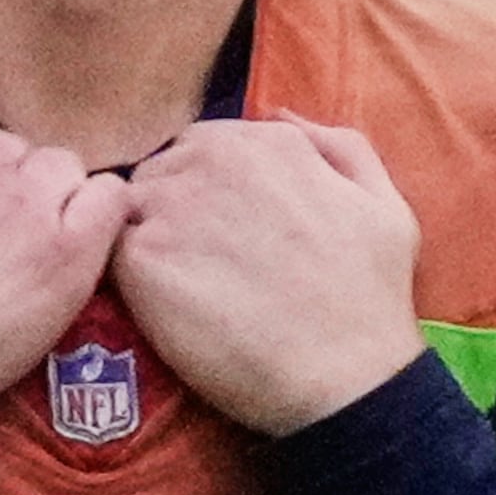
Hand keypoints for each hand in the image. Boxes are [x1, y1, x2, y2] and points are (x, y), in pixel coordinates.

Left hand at [111, 114, 423, 435]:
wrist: (344, 377)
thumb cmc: (371, 297)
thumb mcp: (383, 203)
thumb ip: (337, 145)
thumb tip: (278, 116)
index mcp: (264, 139)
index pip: (202, 148)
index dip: (209, 193)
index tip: (226, 236)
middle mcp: (211, 158)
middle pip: (161, 173)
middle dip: (173, 211)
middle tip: (202, 267)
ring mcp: (170, 205)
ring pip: (130, 210)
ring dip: (146, 241)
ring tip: (183, 290)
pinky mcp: (139, 259)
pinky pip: (113, 253)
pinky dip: (130, 279)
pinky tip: (166, 311)